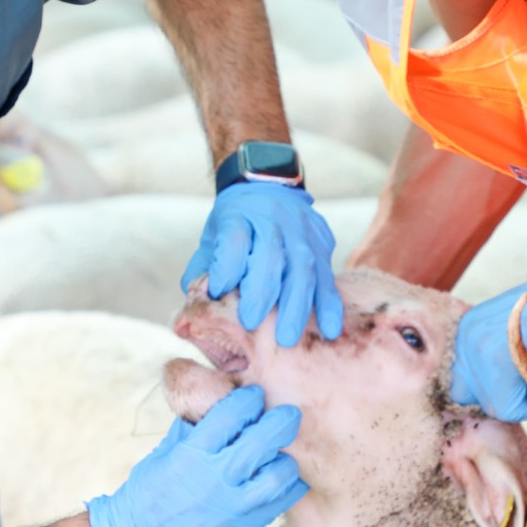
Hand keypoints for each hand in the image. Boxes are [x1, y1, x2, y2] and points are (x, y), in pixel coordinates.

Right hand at [86, 385, 307, 526]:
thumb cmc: (148, 494)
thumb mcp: (163, 453)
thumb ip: (192, 429)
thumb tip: (214, 403)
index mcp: (191, 454)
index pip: (231, 415)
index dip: (248, 399)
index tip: (254, 395)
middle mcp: (215, 478)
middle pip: (263, 441)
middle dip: (282, 421)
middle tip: (288, 414)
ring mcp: (232, 507)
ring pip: (279, 475)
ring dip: (286, 458)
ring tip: (283, 452)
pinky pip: (279, 504)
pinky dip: (287, 486)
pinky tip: (284, 477)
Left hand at [181, 183, 344, 345]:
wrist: (269, 188)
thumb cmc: (235, 225)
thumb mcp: (211, 238)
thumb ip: (201, 270)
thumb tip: (196, 305)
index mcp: (239, 214)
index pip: (235, 240)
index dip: (227, 268)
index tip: (218, 293)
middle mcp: (273, 218)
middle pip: (270, 254)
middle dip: (261, 293)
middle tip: (251, 325)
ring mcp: (302, 228)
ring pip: (303, 267)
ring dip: (297, 306)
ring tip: (288, 338)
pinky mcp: (322, 239)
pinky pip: (327, 274)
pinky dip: (329, 304)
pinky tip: (330, 329)